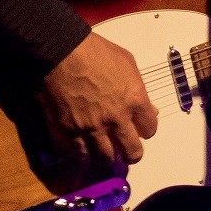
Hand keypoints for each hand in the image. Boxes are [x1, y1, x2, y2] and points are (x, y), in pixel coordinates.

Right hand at [39, 32, 158, 169]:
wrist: (60, 52)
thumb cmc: (93, 52)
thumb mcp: (128, 63)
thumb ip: (139, 89)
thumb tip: (147, 108)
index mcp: (134, 101)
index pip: (150, 130)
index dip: (145, 130)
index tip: (140, 129)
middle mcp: (115, 119)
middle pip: (132, 152)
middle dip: (131, 153)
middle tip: (127, 151)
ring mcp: (90, 127)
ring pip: (105, 158)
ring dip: (106, 155)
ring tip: (104, 150)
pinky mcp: (67, 130)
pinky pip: (78, 153)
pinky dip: (82, 152)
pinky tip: (83, 146)